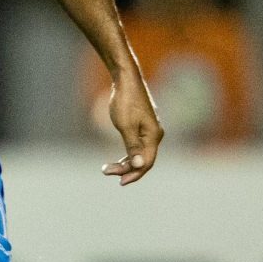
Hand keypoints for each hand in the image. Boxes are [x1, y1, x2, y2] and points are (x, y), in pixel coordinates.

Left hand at [101, 63, 162, 184]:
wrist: (126, 80)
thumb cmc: (125, 101)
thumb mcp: (125, 125)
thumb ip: (133, 147)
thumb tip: (139, 166)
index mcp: (154, 136)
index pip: (146, 163)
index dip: (134, 174)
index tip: (118, 181)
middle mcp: (155, 135)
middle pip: (144, 161)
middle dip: (127, 169)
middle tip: (107, 172)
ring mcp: (149, 131)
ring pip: (140, 154)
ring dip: (126, 163)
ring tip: (108, 168)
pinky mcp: (143, 127)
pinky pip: (138, 146)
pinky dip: (128, 154)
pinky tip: (118, 160)